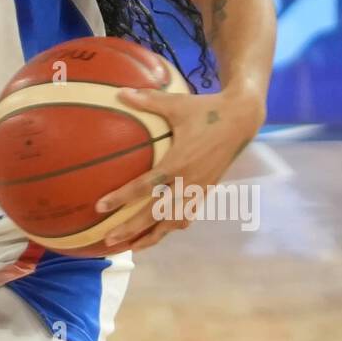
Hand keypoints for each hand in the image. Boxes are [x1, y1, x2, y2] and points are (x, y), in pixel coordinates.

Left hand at [93, 87, 264, 251]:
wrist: (241, 120)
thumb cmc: (206, 110)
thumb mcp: (177, 104)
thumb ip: (147, 100)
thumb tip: (120, 92)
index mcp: (178, 163)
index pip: (144, 187)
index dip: (122, 198)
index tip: (100, 207)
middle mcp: (188, 181)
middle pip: (155, 214)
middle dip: (131, 229)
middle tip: (109, 240)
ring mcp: (199, 189)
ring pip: (173, 222)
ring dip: (152, 236)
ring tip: (131, 248)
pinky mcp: (206, 191)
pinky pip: (186, 215)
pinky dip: (171, 227)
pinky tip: (158, 233)